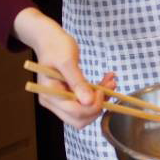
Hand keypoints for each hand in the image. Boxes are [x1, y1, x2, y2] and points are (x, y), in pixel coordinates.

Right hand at [13, 7, 116, 128]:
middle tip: (108, 87)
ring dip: (100, 100)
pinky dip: (97, 94)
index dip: (92, 106)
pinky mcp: (68, 97)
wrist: (49, 39)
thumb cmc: (56, 46)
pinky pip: (85, 103)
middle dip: (97, 106)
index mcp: (49, 94)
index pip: (74, 112)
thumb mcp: (67, 61)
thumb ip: (77, 82)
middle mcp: (53, 102)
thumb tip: (88, 102)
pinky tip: (106, 81)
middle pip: (79, 119)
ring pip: (85, 112)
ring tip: (110, 81)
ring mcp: (60, 101)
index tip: (102, 90)